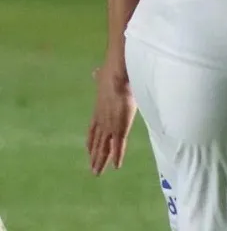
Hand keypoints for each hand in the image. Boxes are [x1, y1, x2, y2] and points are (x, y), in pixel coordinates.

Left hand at [86, 61, 136, 175]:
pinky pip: (118, 146)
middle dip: (94, 156)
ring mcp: (109, 126)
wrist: (117, 76)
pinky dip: (117, 157)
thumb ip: (100, 78)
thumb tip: (96, 72)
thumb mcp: (104, 77)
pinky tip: (116, 167)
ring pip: (104, 148)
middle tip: (92, 168)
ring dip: (101, 161)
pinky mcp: (119, 128)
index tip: (88, 150)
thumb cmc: (113, 74)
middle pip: (97, 142)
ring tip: (97, 173)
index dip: (91, 141)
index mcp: (98, 110)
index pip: (92, 130)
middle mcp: (101, 121)